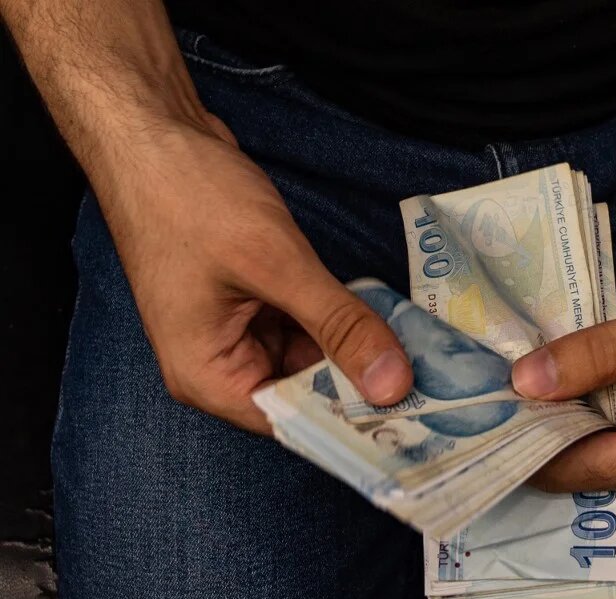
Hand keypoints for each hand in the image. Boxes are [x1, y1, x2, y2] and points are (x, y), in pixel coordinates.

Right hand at [92, 114, 412, 432]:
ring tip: (423, 352)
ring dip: (356, 348)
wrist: (153, 134)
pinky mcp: (253, 302)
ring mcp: (236, 332)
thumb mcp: (276, 263)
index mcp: (207, 377)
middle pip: (304, 393)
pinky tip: (386, 316)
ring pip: (311, 358)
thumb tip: (393, 385)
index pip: (292, 424)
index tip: (417, 423)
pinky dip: (339, 319)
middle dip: (362, 382)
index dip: (352, 424)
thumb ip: (337, 325)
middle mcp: (220, 365)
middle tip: (437, 384)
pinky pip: (305, 325)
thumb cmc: (192, 198)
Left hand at [512, 265, 615, 514]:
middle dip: (539, 461)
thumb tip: (529, 380)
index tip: (480, 427)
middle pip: (591, 489)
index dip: (523, 451)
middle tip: (492, 423)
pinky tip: (578, 422)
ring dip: (570, 461)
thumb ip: (605, 351)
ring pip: (615, 490)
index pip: (576, 470)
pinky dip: (603, 458)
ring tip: (524, 420)